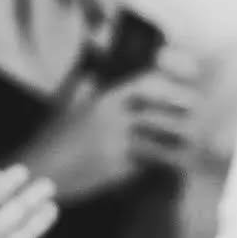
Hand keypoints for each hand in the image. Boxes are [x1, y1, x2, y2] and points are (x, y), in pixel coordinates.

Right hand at [22, 46, 201, 201]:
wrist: (40, 172)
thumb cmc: (53, 139)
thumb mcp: (66, 104)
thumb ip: (84, 84)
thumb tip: (94, 65)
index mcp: (102, 99)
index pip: (146, 84)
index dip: (171, 86)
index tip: (188, 94)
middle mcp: (111, 118)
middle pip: (160, 112)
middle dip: (182, 118)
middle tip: (196, 122)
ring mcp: (115, 143)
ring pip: (161, 140)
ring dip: (179, 143)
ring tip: (191, 145)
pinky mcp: (117, 168)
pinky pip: (150, 164)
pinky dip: (164, 165)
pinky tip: (174, 167)